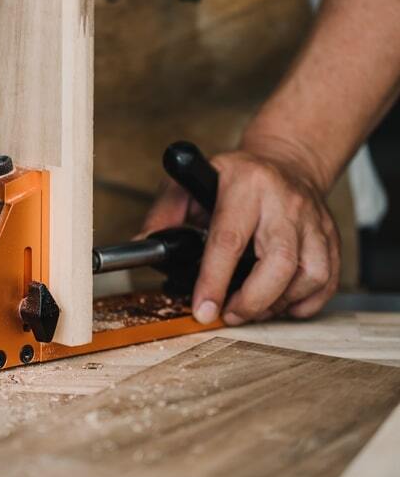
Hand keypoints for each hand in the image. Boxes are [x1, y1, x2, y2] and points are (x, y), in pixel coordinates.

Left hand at [140, 148, 339, 325]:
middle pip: (280, 261)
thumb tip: (145, 244)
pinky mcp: (331, 237)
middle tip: (231, 315)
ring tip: (253, 309)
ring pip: (310, 275)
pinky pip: (327, 280)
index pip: (229, 239)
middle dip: (253, 301)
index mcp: (245, 186)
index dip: (214, 281)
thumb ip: (165, 213)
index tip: (203, 310)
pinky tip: (280, 303)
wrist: (284, 161)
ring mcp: (313, 220)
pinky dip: (305, 302)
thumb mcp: (189, 183)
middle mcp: (284, 202)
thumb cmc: (231, 178)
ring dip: (279, 304)